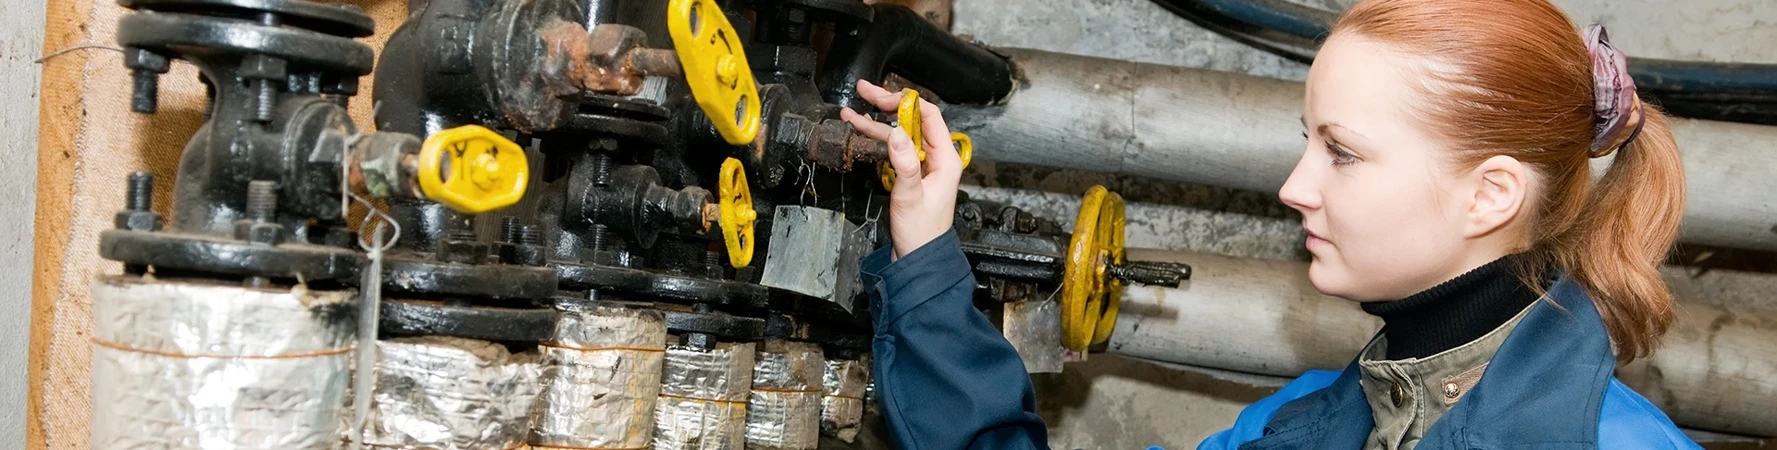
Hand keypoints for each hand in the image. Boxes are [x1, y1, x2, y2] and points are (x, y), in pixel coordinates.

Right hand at [840, 80, 963, 259]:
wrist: (918, 258)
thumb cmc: (921, 233)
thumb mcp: (911, 197)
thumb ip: (904, 164)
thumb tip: (895, 133)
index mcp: (946, 159)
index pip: (928, 116)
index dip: (904, 102)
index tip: (881, 97)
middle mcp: (937, 157)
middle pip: (912, 120)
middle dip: (886, 104)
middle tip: (864, 91)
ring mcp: (923, 164)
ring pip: (899, 133)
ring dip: (875, 121)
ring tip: (850, 111)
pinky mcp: (910, 173)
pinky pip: (894, 148)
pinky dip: (876, 138)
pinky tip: (860, 130)